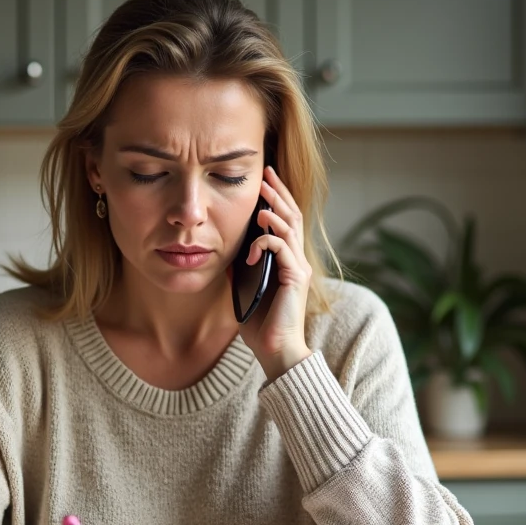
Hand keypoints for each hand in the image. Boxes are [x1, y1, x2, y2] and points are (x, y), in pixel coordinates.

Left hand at [237, 165, 313, 380]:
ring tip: (261, 199)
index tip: (264, 181)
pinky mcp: (295, 277)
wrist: (275, 350)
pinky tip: (249, 249)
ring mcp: (298, 268)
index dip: (277, 200)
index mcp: (285, 261)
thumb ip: (240, 269)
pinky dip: (264, 242)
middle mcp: (296, 260)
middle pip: (292, 216)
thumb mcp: (243, 290)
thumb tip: (228, 252)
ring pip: (289, 227)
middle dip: (279, 193)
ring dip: (274, 210)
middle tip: (267, 174)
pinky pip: (281, 248)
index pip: (285, 222)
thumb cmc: (260, 325)